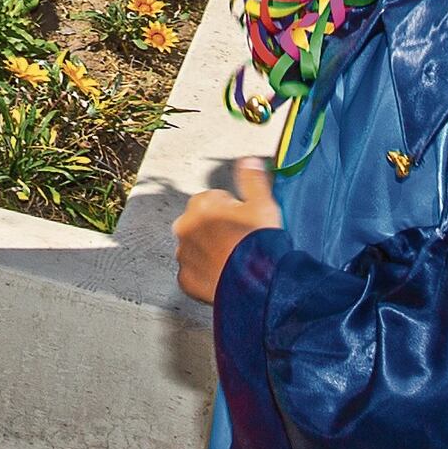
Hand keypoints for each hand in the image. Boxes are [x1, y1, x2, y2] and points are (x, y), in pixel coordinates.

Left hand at [176, 163, 277, 300]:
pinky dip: (206, 274)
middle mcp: (185, 229)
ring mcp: (183, 256)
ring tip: (235, 260)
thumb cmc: (260, 247)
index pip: (214, 199)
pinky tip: (225, 275)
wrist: (257, 287)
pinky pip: (194, 273)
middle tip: (241, 241)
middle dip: (218, 229)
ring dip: (211, 251)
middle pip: (202, 223)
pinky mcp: (185, 280)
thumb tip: (249, 161)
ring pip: (197, 248)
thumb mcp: (263, 205)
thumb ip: (253, 180)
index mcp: (201, 206)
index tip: (244, 221)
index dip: (233, 210)